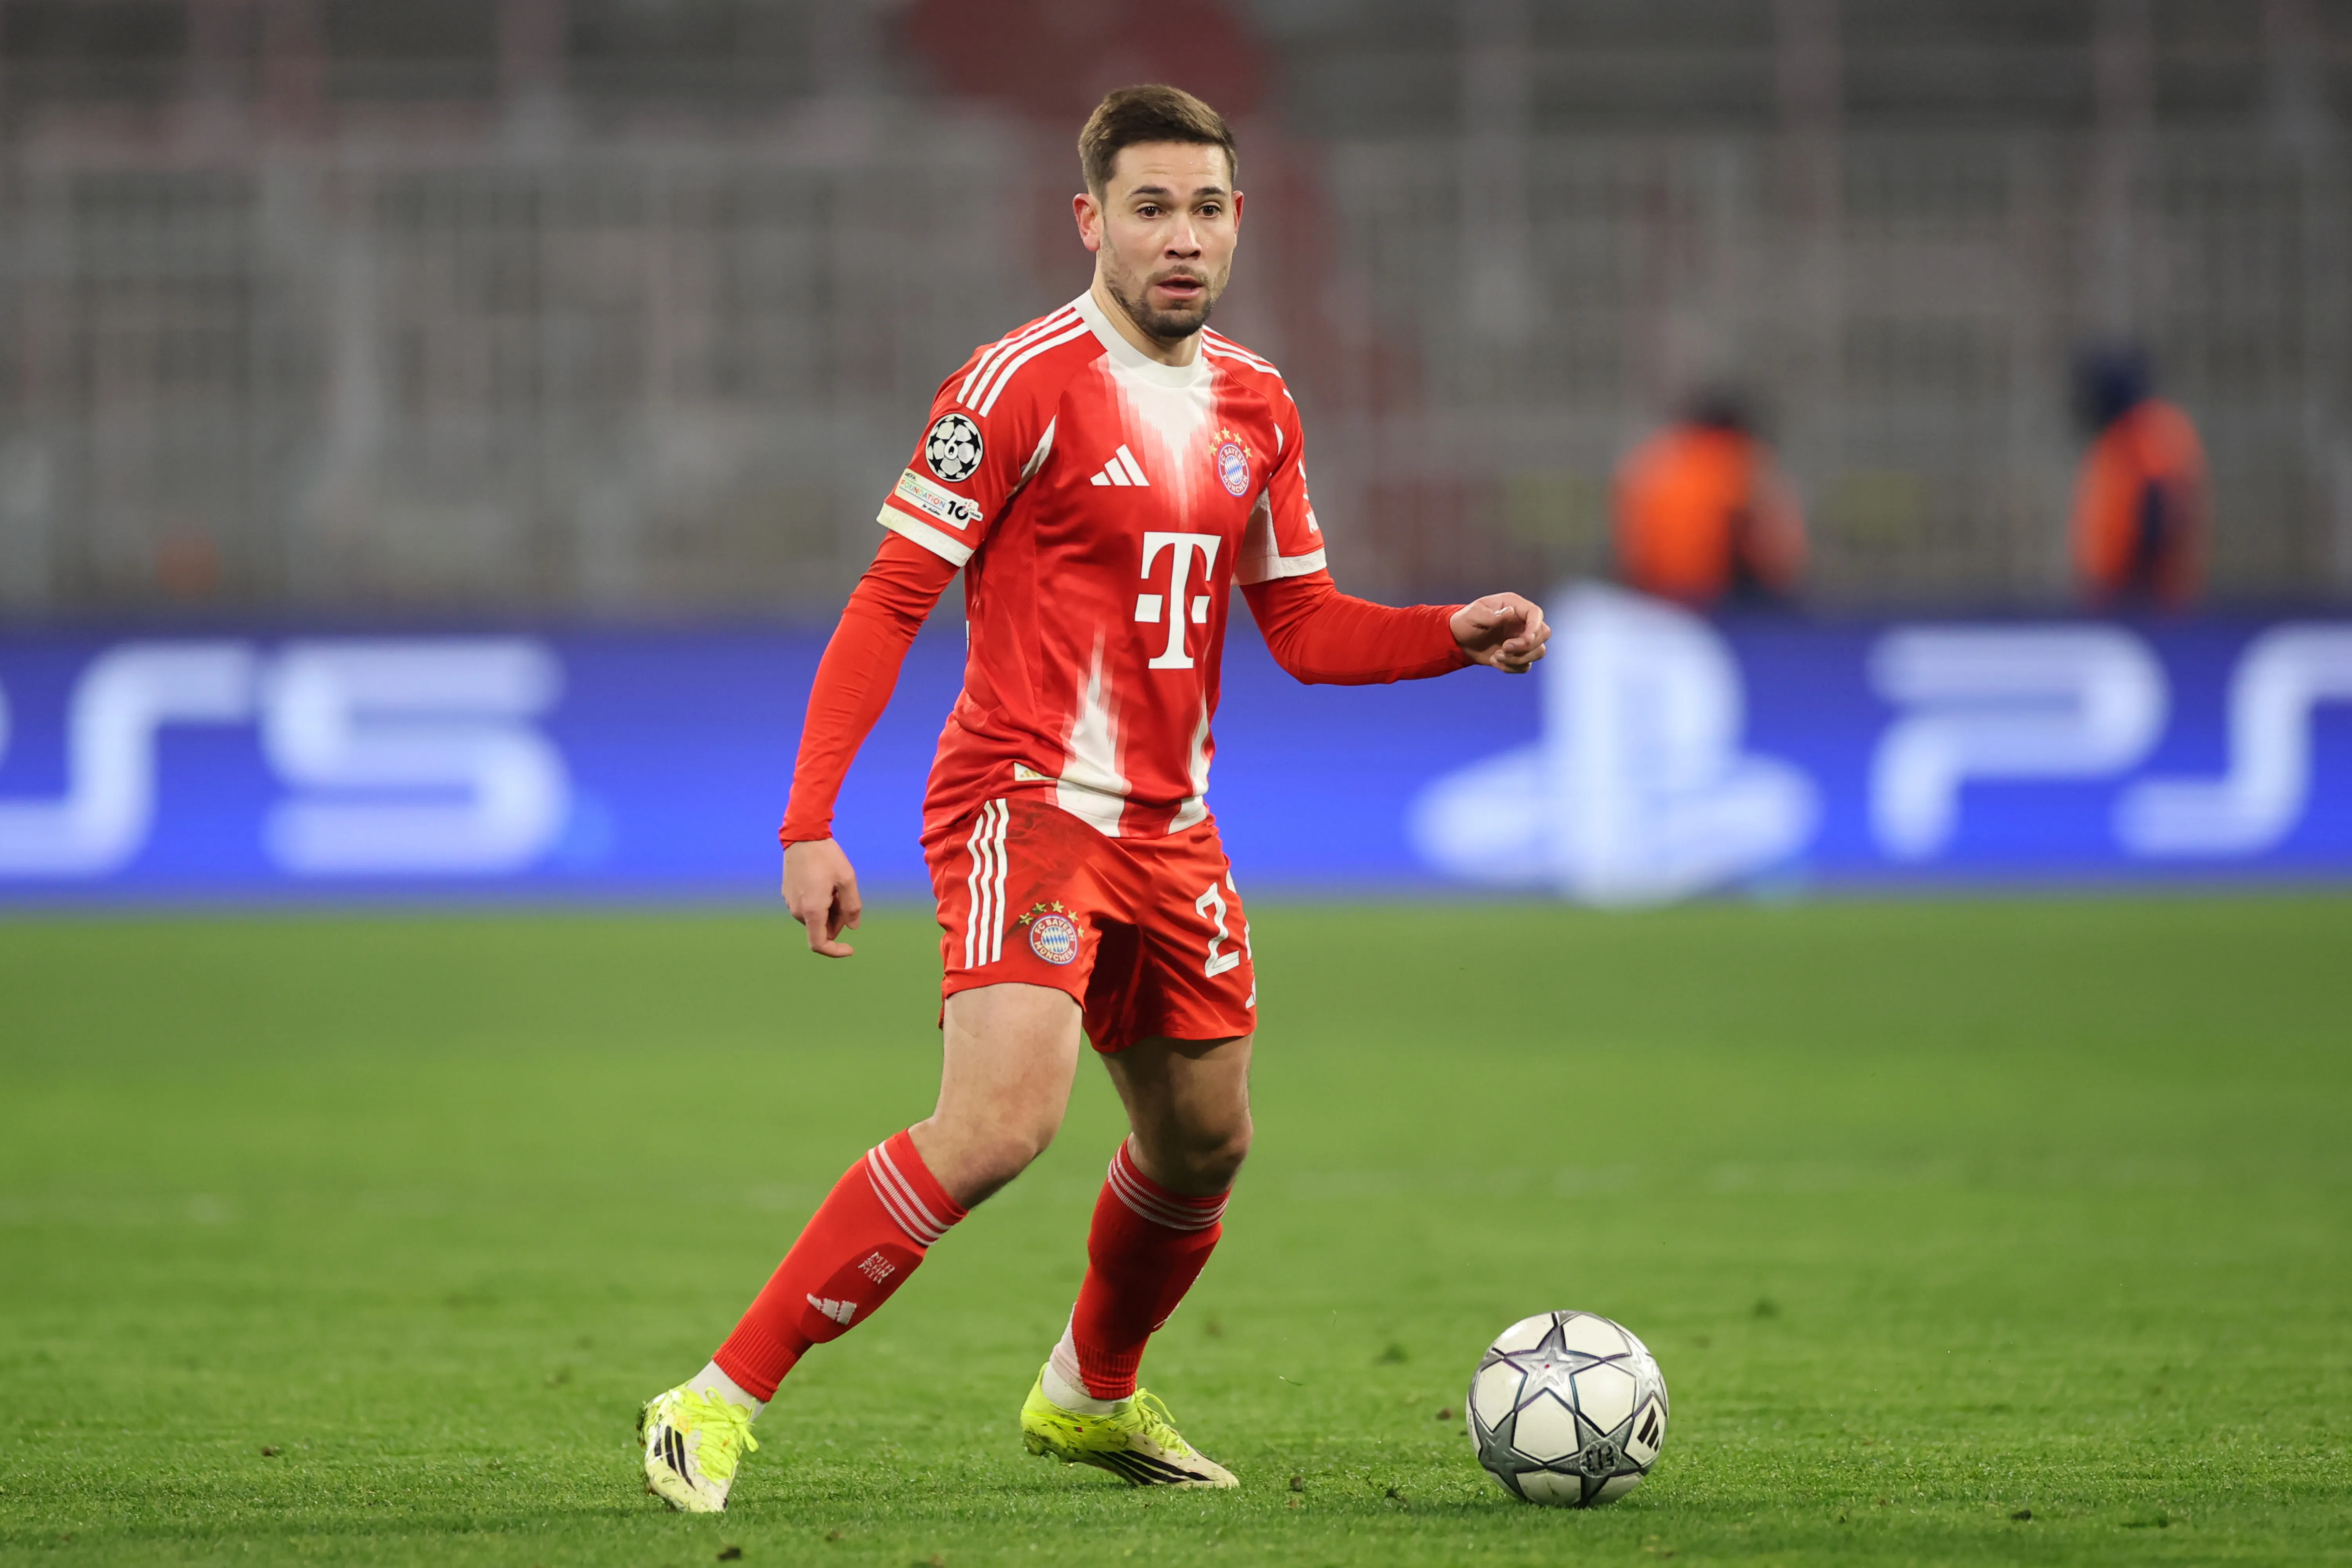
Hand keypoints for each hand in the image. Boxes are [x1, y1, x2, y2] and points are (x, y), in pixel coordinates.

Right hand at [782, 838, 862, 956]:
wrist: (803, 836)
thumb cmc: (826, 856)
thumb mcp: (847, 880)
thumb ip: (852, 907)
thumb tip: (853, 927)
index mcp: (811, 910)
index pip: (819, 944)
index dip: (835, 951)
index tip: (850, 948)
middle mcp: (797, 910)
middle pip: (821, 929)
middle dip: (837, 920)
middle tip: (845, 896)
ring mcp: (790, 902)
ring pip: (815, 918)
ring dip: (829, 910)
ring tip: (835, 886)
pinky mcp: (788, 894)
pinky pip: (807, 907)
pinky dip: (820, 903)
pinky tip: (825, 883)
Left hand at [1451, 593, 1550, 673]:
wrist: (1458, 640)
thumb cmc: (1466, 621)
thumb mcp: (1474, 615)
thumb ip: (1492, 614)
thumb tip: (1511, 612)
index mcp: (1514, 606)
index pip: (1536, 614)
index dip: (1535, 628)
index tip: (1525, 640)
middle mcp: (1522, 622)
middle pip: (1543, 634)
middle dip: (1526, 646)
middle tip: (1504, 648)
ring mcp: (1521, 639)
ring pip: (1538, 651)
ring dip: (1518, 659)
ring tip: (1496, 656)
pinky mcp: (1517, 655)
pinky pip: (1526, 666)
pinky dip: (1511, 667)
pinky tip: (1494, 662)